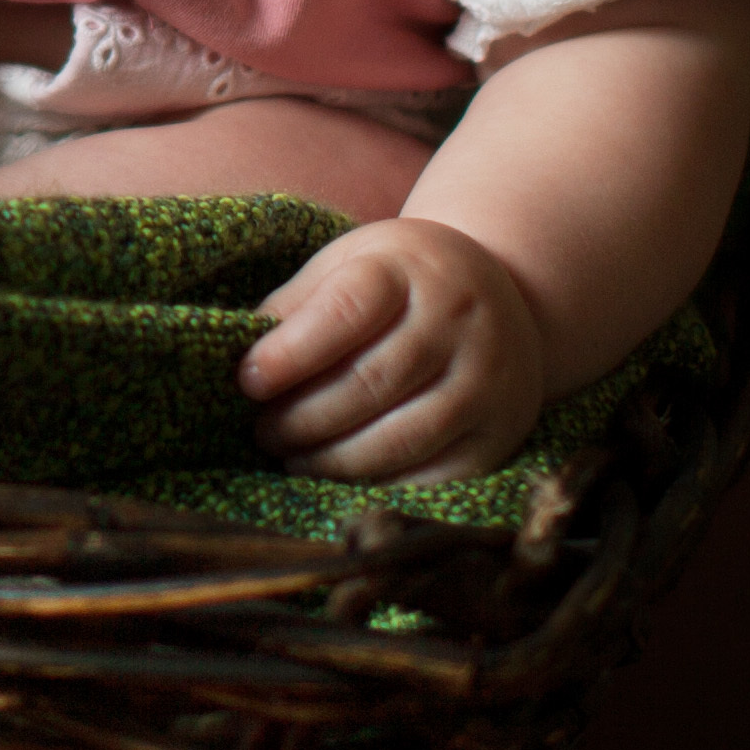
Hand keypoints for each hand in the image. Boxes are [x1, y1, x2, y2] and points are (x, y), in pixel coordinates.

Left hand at [241, 217, 545, 482]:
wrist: (509, 296)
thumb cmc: (402, 282)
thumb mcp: (350, 264)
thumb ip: (297, 305)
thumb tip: (241, 356)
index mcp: (410, 270)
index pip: (346, 311)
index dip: (290, 353)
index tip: (246, 382)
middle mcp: (459, 323)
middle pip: (371, 383)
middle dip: (303, 417)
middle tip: (262, 432)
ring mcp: (488, 380)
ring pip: (402, 437)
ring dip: (333, 460)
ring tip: (290, 459)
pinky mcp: (501, 433)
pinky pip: (437, 475)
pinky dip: (380, 485)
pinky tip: (341, 479)